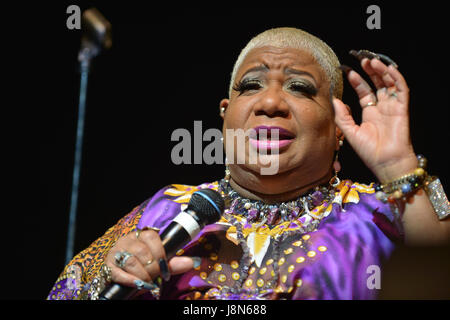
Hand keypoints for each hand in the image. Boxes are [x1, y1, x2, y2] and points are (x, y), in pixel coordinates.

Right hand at [104, 228, 195, 288]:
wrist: (121, 277)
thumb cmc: (142, 267)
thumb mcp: (158, 265)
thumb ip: (172, 263)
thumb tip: (193, 262)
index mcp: (141, 235)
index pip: (152, 237)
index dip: (161, 253)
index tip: (165, 269)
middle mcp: (127, 240)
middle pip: (142, 251)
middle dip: (152, 268)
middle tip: (156, 278)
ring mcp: (116, 252)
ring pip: (131, 261)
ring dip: (143, 275)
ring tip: (148, 282)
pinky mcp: (107, 266)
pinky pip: (119, 273)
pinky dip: (130, 280)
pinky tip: (138, 285)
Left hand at [333, 51, 417, 182]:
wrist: (385, 163)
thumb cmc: (369, 152)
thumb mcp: (350, 132)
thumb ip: (342, 116)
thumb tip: (333, 100)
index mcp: (370, 112)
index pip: (364, 91)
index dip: (357, 80)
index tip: (347, 70)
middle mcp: (382, 107)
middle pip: (377, 83)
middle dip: (370, 70)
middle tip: (362, 58)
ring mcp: (392, 107)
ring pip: (389, 83)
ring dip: (381, 71)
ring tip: (372, 61)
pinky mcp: (402, 109)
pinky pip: (401, 90)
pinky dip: (396, 78)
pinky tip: (388, 69)